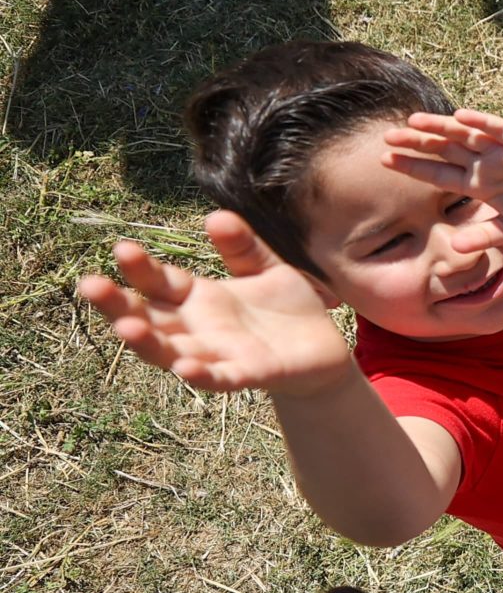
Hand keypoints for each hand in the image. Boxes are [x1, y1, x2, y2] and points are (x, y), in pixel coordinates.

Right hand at [76, 214, 353, 398]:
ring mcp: (218, 353)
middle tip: (90, 285)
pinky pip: (219, 377)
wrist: (322, 349)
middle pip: (148, 317)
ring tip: (126, 327)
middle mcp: (197, 327)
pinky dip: (202, 374)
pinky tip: (187, 368)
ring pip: (170, 352)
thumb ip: (242, 246)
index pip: (158, 281)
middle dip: (117, 305)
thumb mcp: (265, 267)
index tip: (121, 248)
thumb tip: (216, 215)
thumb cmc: (285, 307)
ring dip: (147, 342)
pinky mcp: (247, 374)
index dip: (140, 267)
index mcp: (196, 297)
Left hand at [382, 110, 502, 250]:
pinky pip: (500, 131)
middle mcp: (485, 164)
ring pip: (465, 136)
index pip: (438, 173)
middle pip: (444, 150)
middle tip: (387, 137)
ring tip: (415, 121)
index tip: (384, 160)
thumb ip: (485, 237)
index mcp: (478, 184)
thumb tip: (456, 247)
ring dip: (442, 128)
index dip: (413, 167)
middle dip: (417, 143)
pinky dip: (483, 124)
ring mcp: (502, 152)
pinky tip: (462, 116)